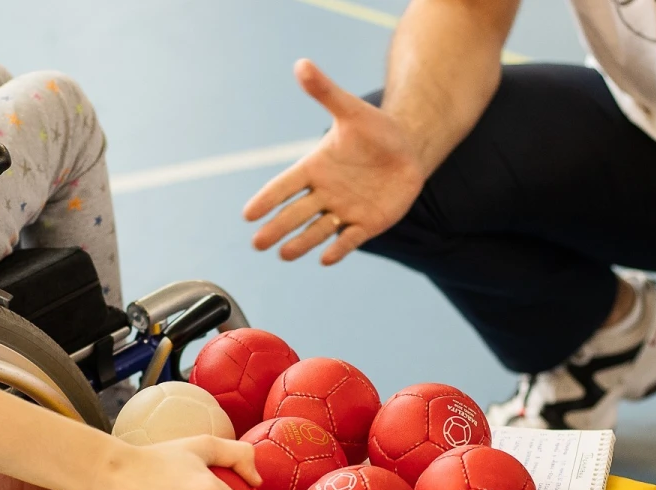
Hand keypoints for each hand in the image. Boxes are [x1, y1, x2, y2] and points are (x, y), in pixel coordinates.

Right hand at [243, 59, 426, 265]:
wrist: (407, 149)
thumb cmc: (375, 129)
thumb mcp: (350, 110)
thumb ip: (325, 92)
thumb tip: (302, 64)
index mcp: (314, 168)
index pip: (284, 185)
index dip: (268, 199)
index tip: (248, 214)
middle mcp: (324, 193)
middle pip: (295, 213)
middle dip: (276, 228)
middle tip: (257, 243)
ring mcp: (344, 210)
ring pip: (317, 230)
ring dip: (301, 243)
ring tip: (284, 255)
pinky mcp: (366, 224)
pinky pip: (349, 239)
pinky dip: (338, 248)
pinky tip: (325, 258)